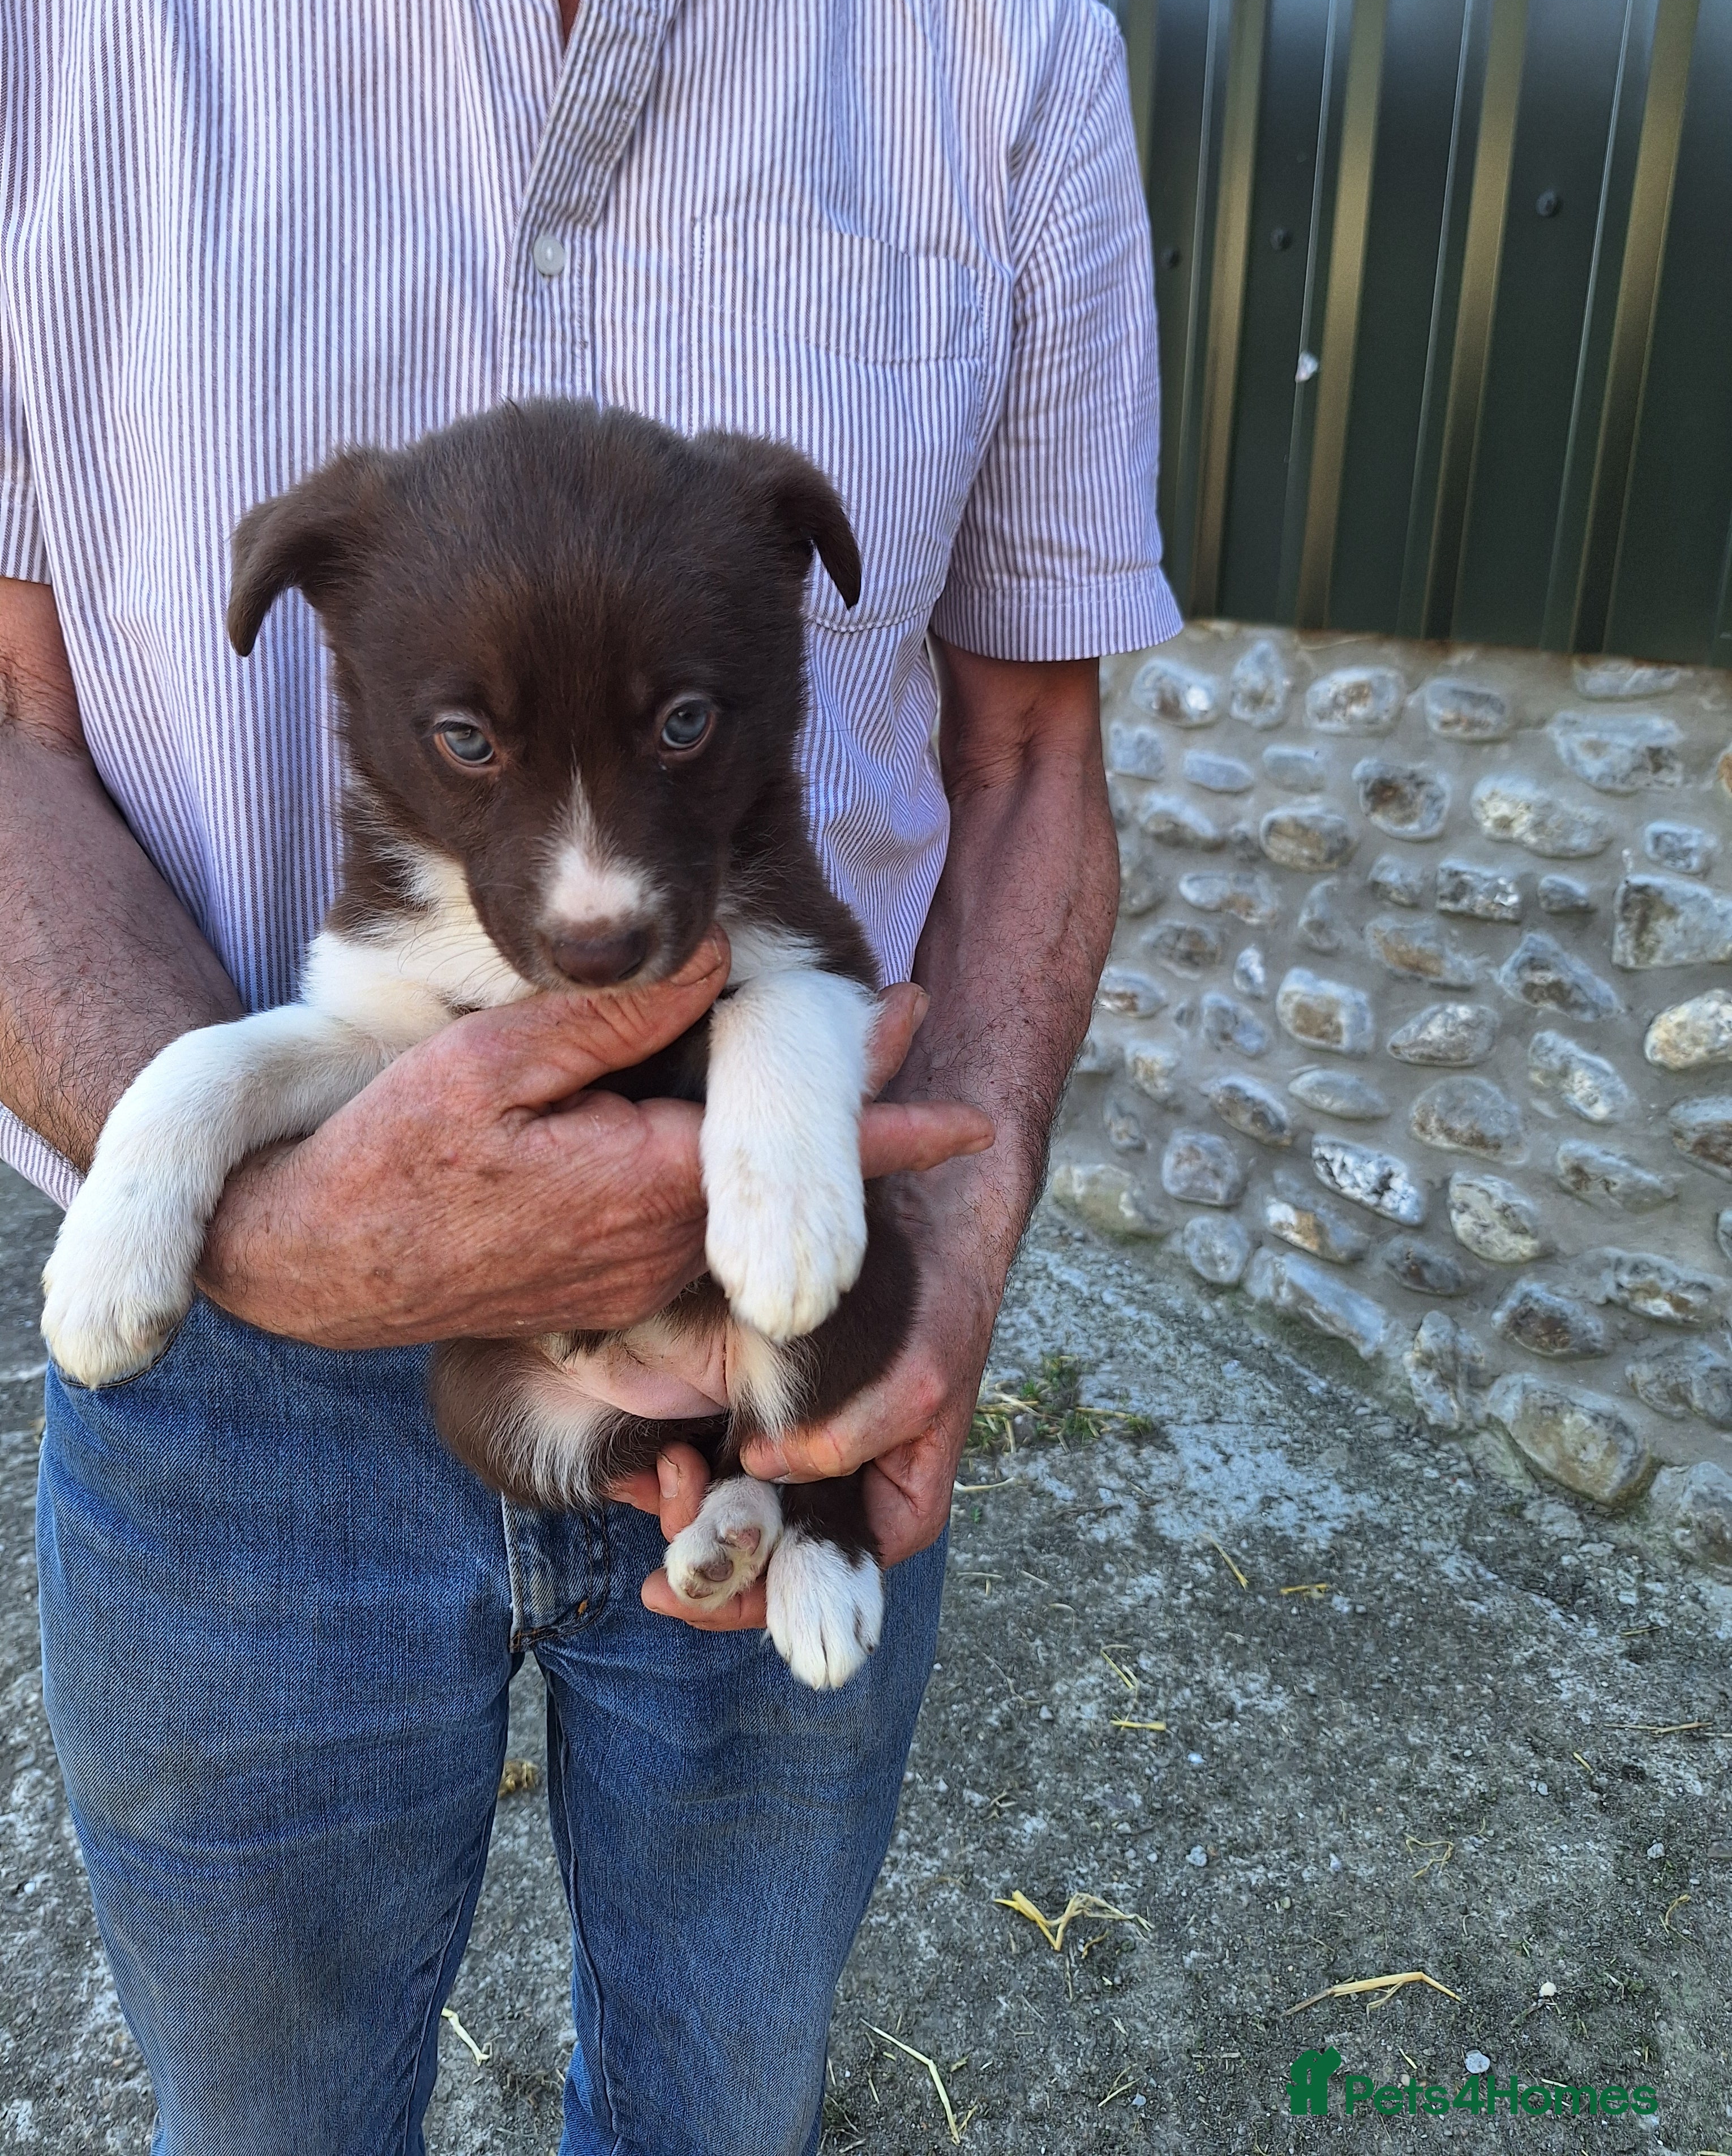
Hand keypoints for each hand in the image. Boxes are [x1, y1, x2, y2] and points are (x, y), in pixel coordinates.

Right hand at [197, 940, 990, 1348]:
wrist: (315, 1261)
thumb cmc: (391, 1155)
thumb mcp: (494, 1063)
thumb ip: (610, 1014)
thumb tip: (714, 954)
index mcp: (651, 1187)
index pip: (798, 1157)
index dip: (891, 1129)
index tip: (976, 1120)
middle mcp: (659, 1250)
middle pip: (772, 1176)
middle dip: (826, 1110)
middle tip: (883, 1021)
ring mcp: (631, 1281)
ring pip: (726, 1204)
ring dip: (756, 1146)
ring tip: (779, 1062)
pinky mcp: (600, 1294)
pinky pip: (679, 1233)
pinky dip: (700, 1182)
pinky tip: (680, 1127)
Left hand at [620, 1186, 998, 1631]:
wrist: (920, 1226)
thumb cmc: (933, 1307)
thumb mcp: (914, 1377)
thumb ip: (850, 1434)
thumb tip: (767, 1469)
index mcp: (894, 1504)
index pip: (822, 1580)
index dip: (754, 1602)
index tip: (681, 1597)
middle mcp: (845, 1487)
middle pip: (773, 1558)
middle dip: (713, 1561)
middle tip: (652, 1566)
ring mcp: (804, 1453)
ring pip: (740, 1514)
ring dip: (693, 1513)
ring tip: (656, 1486)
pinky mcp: (768, 1415)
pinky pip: (720, 1462)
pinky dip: (688, 1467)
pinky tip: (656, 1456)